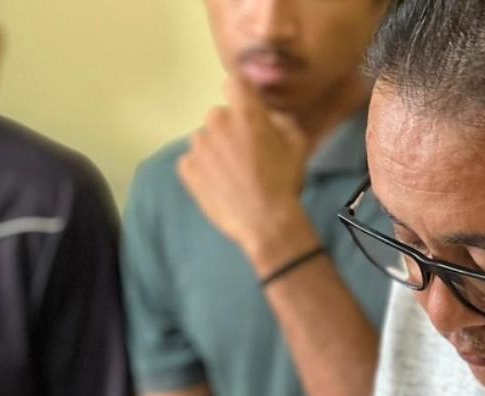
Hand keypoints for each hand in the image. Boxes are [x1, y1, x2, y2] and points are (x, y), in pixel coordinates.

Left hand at [178, 77, 318, 272]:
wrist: (264, 223)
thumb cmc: (284, 182)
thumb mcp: (298, 144)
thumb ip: (280, 120)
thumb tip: (268, 116)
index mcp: (245, 112)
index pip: (234, 83)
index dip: (241, 95)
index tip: (246, 111)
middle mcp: (217, 122)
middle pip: (219, 116)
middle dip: (229, 130)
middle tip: (244, 155)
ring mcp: (198, 146)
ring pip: (205, 140)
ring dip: (215, 151)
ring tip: (231, 175)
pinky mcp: (187, 168)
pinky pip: (193, 161)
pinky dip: (202, 170)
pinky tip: (219, 185)